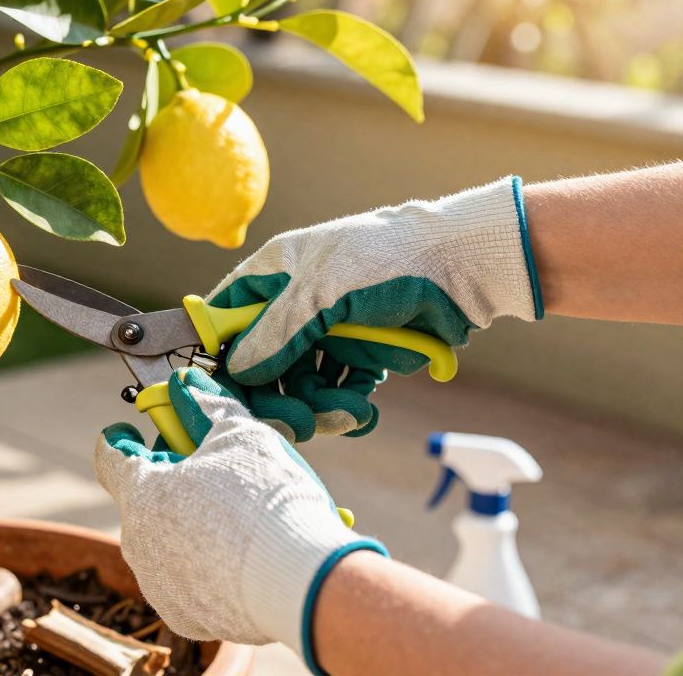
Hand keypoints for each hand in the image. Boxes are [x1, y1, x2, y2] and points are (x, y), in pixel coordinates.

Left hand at [94, 367, 386, 658]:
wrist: (302, 580)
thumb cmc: (267, 499)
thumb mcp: (240, 435)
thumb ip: (206, 407)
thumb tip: (186, 384)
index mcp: (142, 493)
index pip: (110, 457)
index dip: (121, 439)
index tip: (130, 432)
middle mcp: (138, 541)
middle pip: (143, 500)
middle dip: (169, 481)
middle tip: (208, 470)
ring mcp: (158, 582)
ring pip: (164, 542)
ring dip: (188, 524)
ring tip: (236, 516)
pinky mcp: (183, 615)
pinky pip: (186, 581)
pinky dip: (205, 566)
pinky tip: (242, 555)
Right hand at [209, 176, 542, 438]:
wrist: (464, 265)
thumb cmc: (387, 259)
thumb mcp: (321, 292)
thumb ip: (275, 333)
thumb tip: (236, 371)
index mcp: (273, 275)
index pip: (224, 319)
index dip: (218, 356)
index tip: (220, 394)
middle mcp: (294, 306)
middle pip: (260, 365)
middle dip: (276, 396)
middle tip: (295, 423)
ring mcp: (327, 333)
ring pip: (298, 386)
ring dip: (317, 406)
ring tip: (347, 412)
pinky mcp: (360, 355)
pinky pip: (336, 392)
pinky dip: (346, 407)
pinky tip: (362, 413)